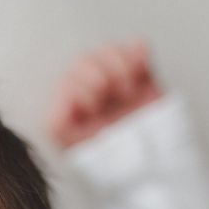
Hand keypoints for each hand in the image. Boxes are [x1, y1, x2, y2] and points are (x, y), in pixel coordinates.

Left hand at [48, 41, 163, 148]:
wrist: (149, 161)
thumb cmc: (110, 157)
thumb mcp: (75, 146)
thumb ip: (59, 122)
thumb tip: (64, 97)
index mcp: (70, 105)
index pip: (66, 79)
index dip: (81, 88)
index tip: (95, 108)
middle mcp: (89, 90)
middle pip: (85, 60)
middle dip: (101, 76)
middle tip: (116, 97)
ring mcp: (115, 80)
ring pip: (108, 50)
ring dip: (119, 65)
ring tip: (129, 90)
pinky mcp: (141, 74)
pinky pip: (137, 47)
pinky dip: (139, 53)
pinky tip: (140, 71)